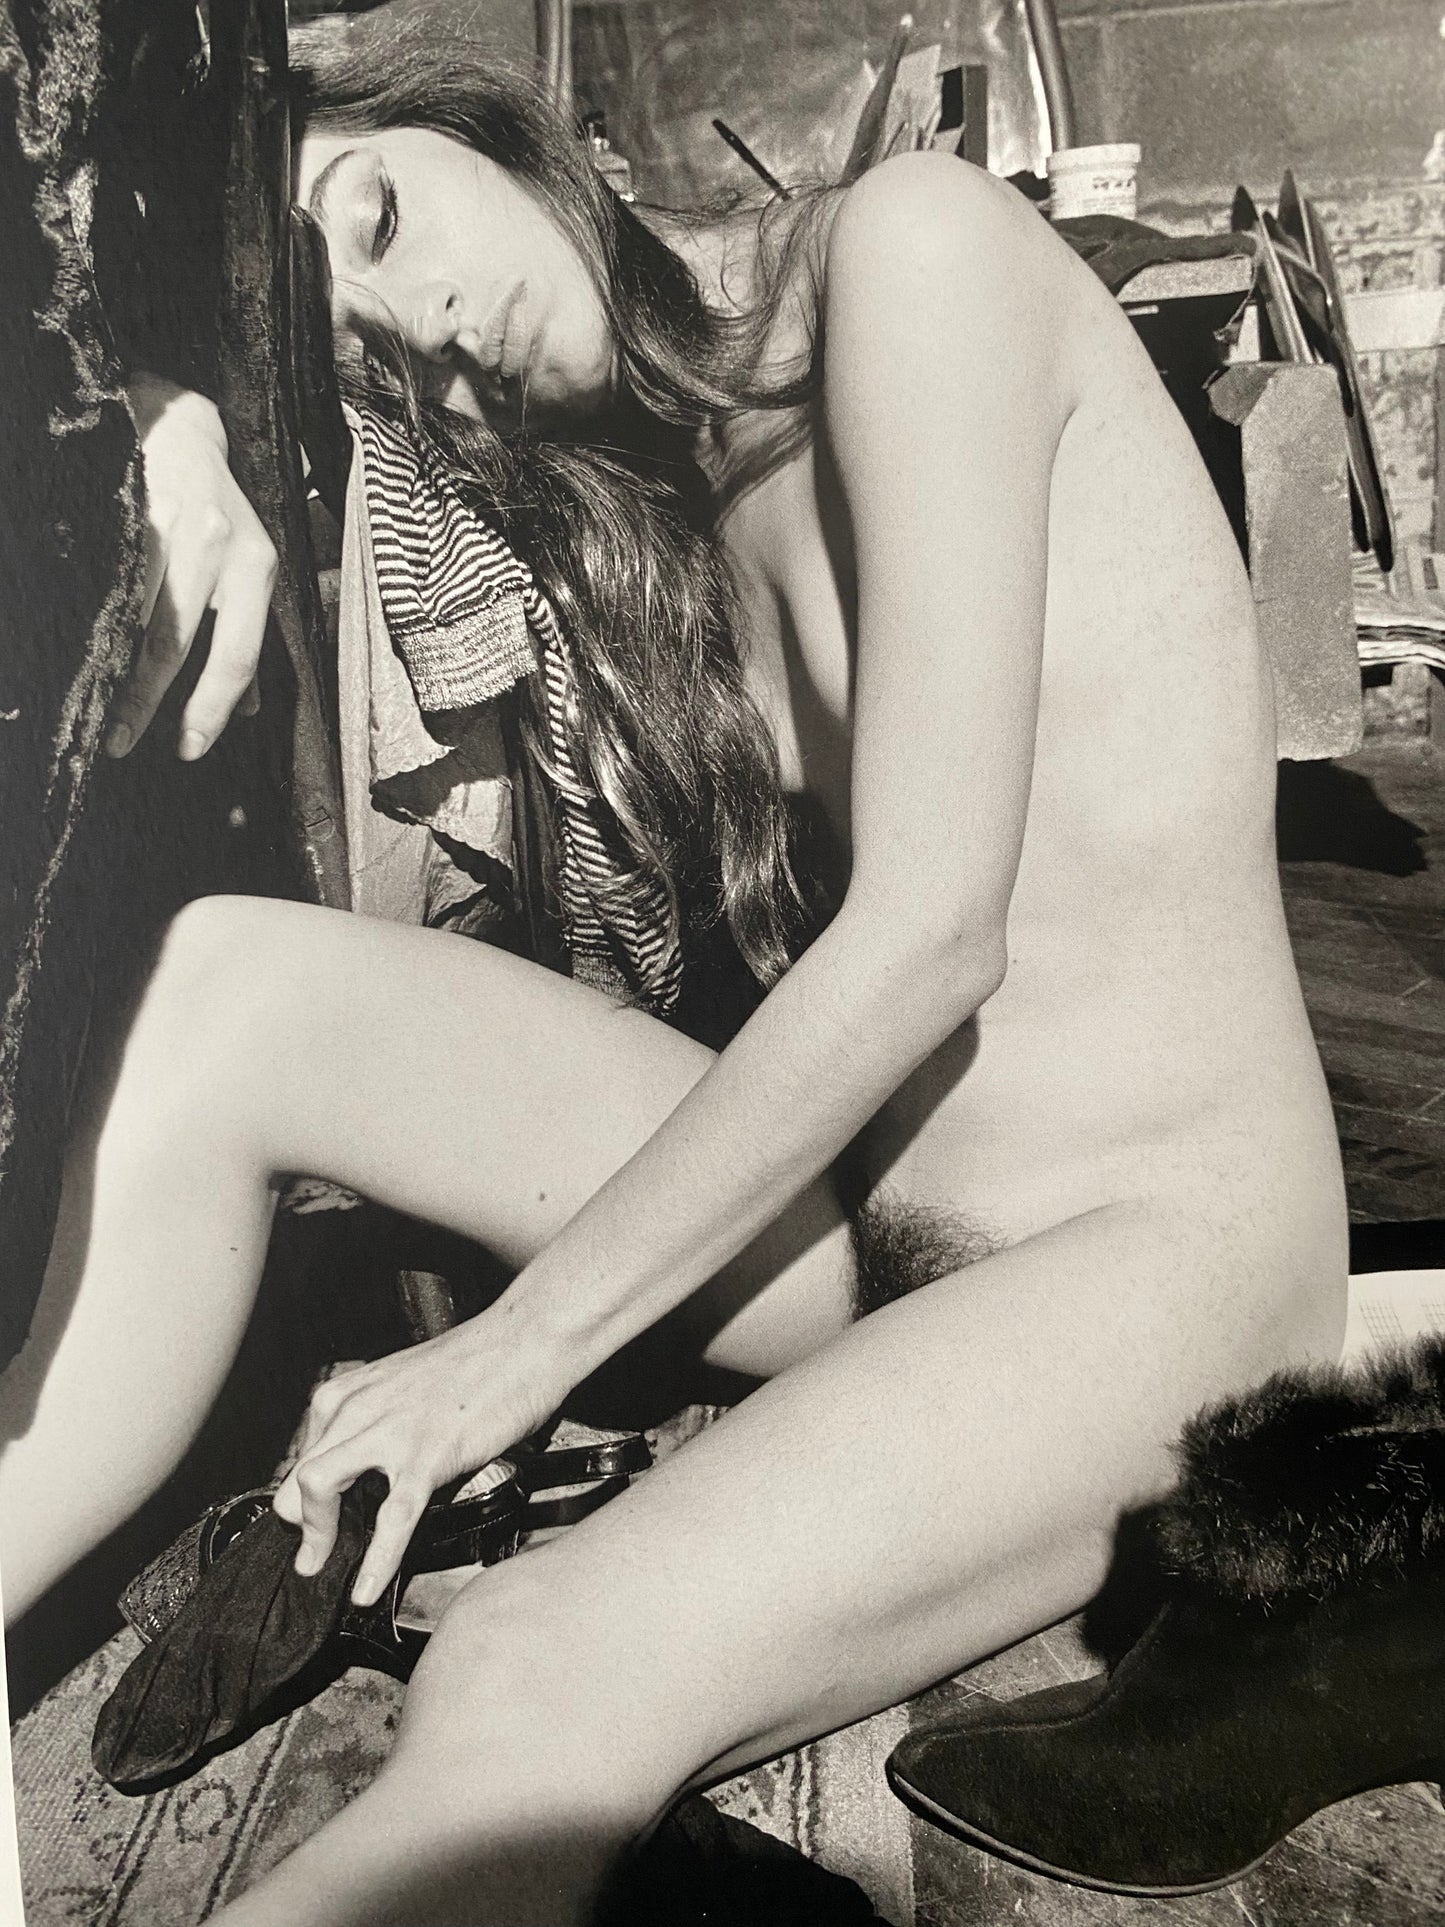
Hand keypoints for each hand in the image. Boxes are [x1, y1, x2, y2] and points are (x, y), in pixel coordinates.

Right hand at [110, 373, 277, 759]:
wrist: (179, 426)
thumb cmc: (216, 510)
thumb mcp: (248, 569)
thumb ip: (244, 637)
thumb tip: (246, 709)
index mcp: (256, 567)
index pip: (238, 654)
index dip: (211, 708)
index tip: (188, 748)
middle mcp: (220, 544)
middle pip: (178, 641)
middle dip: (149, 702)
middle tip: (124, 742)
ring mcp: (170, 522)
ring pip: (135, 611)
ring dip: (113, 667)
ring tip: (94, 706)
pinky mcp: (126, 505)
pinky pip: (107, 574)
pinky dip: (94, 617)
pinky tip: (81, 646)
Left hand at [272, 1308, 566, 1608]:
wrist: (525, 1339)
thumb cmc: (477, 1362)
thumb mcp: (405, 1385)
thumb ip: (376, 1420)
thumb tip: (363, 1466)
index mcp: (351, 1392)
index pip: (302, 1456)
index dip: (304, 1498)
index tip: (313, 1522)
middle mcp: (359, 1407)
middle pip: (299, 1479)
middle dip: (301, 1525)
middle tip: (314, 1554)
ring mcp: (391, 1431)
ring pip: (321, 1488)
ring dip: (318, 1538)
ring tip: (323, 1568)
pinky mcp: (429, 1454)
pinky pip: (391, 1518)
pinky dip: (375, 1561)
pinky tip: (367, 1588)